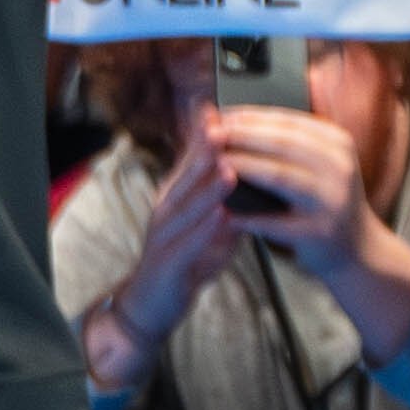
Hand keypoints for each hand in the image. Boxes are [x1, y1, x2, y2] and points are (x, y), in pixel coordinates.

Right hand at [110, 114, 247, 345]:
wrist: (154, 302)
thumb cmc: (187, 255)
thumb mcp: (209, 219)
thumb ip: (230, 193)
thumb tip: (256, 165)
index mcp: (177, 194)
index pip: (192, 159)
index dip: (205, 134)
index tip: (225, 108)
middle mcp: (167, 208)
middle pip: (185, 176)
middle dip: (204, 153)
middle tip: (225, 129)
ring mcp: (163, 235)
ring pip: (184, 207)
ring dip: (206, 188)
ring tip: (229, 169)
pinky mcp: (166, 262)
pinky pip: (185, 244)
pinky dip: (203, 231)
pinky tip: (221, 218)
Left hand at [198, 101, 374, 271]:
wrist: (357, 248)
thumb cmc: (325, 200)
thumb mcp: (322, 164)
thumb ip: (292, 142)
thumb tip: (239, 119)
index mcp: (339, 143)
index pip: (290, 121)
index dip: (252, 117)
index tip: (221, 116)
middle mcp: (340, 167)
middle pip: (283, 143)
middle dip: (242, 136)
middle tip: (210, 134)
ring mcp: (332, 199)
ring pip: (279, 175)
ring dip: (242, 167)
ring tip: (212, 163)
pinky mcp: (320, 231)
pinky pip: (275, 221)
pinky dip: (247, 215)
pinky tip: (225, 211)